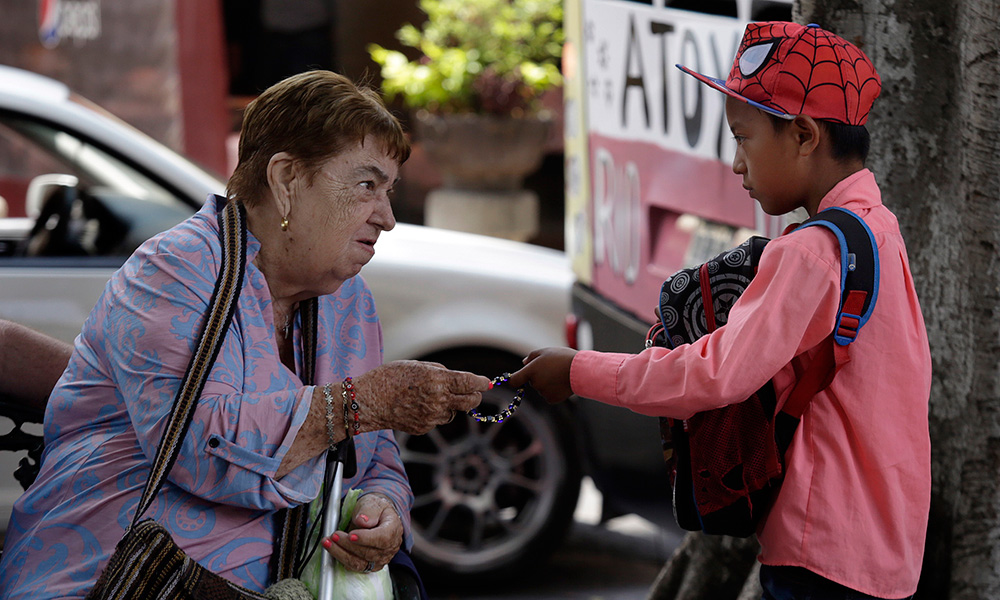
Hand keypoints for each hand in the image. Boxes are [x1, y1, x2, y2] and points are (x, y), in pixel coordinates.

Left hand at [323, 492, 401, 571]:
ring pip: (360, 563)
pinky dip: (342, 558)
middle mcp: (390, 547)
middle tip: (334, 535)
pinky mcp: (370, 565)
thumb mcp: (373, 503)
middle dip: (348, 545)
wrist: (375, 517)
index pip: (383, 538)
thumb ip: (368, 511)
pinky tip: (334, 549)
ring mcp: (380, 559)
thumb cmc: (375, 509)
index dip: (366, 539)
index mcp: (393, 529)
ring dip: (341, 554)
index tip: (351, 535)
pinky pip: (355, 567)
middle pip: (369, 553)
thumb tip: (361, 521)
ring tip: (328, 542)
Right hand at [355, 360, 490, 434]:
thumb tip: (459, 379)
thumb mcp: (417, 365)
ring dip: (451, 406)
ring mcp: (431, 416)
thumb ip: (440, 372)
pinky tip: (418, 406)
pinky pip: (438, 420)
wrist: (368, 401)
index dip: (482, 383)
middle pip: (470, 402)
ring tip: (431, 397)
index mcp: (437, 380)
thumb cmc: (390, 377)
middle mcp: (438, 399)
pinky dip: (434, 414)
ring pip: (454, 413)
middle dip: (474, 397)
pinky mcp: (424, 428)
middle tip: (472, 392)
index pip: (470, 383)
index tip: (486, 382)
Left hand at [507, 347, 576, 403]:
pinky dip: (553, 391)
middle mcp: (535, 383)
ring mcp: (543, 393)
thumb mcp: (545, 351)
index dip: (514, 379)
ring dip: (547, 383)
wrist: (580, 371)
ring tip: (559, 374)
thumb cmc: (562, 358)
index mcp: (531, 371)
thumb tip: (524, 363)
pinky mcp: (552, 399)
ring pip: (541, 388)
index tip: (517, 378)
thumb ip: (531, 357)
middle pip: (531, 382)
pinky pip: (548, 395)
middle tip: (551, 368)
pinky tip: (561, 383)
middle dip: (538, 376)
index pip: (514, 381)